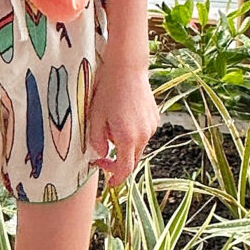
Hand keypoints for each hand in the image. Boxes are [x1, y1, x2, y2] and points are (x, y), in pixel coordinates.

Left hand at [86, 61, 159, 188]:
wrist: (127, 68)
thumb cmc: (107, 91)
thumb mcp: (94, 117)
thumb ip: (96, 141)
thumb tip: (100, 154)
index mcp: (127, 138)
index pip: (124, 169)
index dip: (116, 178)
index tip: (108, 182)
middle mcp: (143, 135)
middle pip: (132, 159)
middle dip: (117, 161)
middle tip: (101, 157)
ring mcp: (151, 126)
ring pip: (137, 146)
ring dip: (124, 145)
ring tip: (109, 126)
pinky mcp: (154, 118)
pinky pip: (143, 134)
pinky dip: (132, 134)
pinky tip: (121, 117)